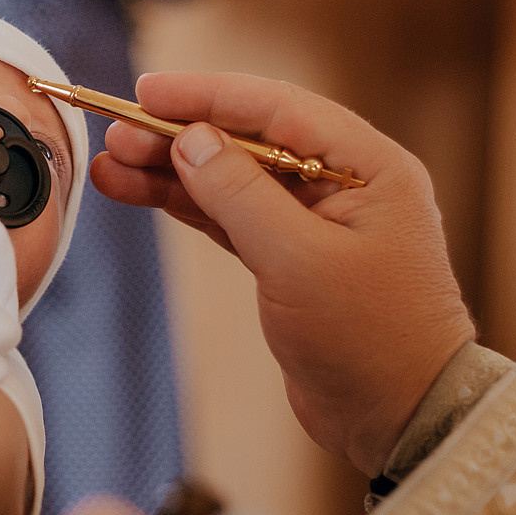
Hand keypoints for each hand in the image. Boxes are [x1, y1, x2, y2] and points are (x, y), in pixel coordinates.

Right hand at [90, 73, 476, 476]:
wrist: (403, 421)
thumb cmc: (372, 340)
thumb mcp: (299, 260)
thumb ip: (241, 193)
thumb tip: (190, 140)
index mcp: (369, 167)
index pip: (277, 109)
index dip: (208, 96)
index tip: (148, 93)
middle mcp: (346, 185)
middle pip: (250, 140)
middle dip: (180, 135)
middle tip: (118, 136)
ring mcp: (318, 224)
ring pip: (233, 179)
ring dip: (174, 171)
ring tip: (112, 166)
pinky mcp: (293, 262)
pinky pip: (232, 217)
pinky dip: (188, 206)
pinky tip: (143, 193)